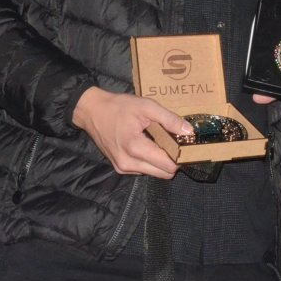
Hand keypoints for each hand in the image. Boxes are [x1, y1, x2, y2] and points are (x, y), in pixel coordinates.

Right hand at [72, 87, 190, 178]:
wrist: (92, 111)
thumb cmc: (119, 107)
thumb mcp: (146, 106)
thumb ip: (169, 119)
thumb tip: (189, 132)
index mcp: (135, 148)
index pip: (167, 165)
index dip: (180, 156)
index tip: (185, 144)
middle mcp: (128, 163)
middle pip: (163, 173)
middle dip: (173, 160)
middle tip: (175, 142)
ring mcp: (123, 168)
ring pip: (154, 173)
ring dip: (162, 161)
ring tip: (161, 141)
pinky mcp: (120, 168)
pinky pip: (143, 169)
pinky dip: (150, 161)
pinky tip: (149, 145)